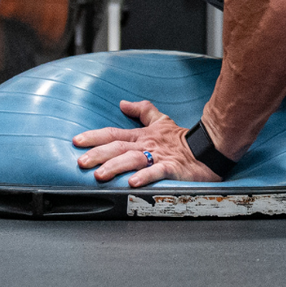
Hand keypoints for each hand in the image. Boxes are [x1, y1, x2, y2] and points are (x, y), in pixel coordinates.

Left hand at [72, 99, 224, 185]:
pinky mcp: (172, 168)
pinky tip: (133, 183)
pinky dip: (145, 177)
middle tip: (81, 162)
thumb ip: (142, 111)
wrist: (208, 148)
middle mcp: (147, 146)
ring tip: (100, 175)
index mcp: (142, 136)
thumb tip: (123, 103)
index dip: (94, 137)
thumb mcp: (160, 121)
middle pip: (118, 148)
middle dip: (98, 155)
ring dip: (115, 167)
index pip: (113, 134)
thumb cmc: (182, 139)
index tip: (76, 141)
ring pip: (133, 160)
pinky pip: (157, 172)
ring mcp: (159, 157)